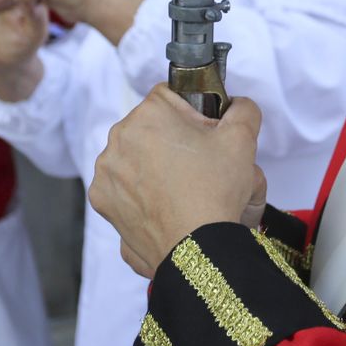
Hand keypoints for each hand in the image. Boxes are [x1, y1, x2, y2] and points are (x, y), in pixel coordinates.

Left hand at [90, 85, 263, 277]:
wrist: (196, 248)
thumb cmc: (215, 190)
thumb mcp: (242, 140)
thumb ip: (243, 110)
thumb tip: (238, 105)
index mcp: (148, 114)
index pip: (170, 97)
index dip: (192, 115)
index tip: (204, 137)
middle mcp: (119, 138)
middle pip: (150, 128)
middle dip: (170, 142)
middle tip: (197, 167)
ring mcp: (107, 172)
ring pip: (134, 157)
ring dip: (152, 167)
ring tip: (180, 190)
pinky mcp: (103, 201)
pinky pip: (123, 187)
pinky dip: (139, 194)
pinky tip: (162, 206)